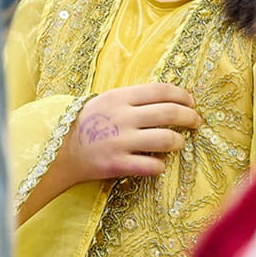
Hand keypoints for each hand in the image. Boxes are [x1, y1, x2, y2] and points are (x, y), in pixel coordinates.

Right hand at [62, 83, 202, 180]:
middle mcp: (122, 117)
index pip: (161, 90)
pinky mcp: (116, 164)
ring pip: (166, 139)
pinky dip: (160, 165)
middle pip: (169, 112)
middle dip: (190, 117)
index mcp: (120, 97)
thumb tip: (170, 98)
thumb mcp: (107, 101)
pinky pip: (151, 165)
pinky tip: (158, 164)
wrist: (59, 150)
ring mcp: (119, 141)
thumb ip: (134, 99)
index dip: (183, 95)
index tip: (192, 102)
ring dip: (178, 141)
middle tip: (196, 121)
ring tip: (179, 143)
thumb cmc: (88, 124)